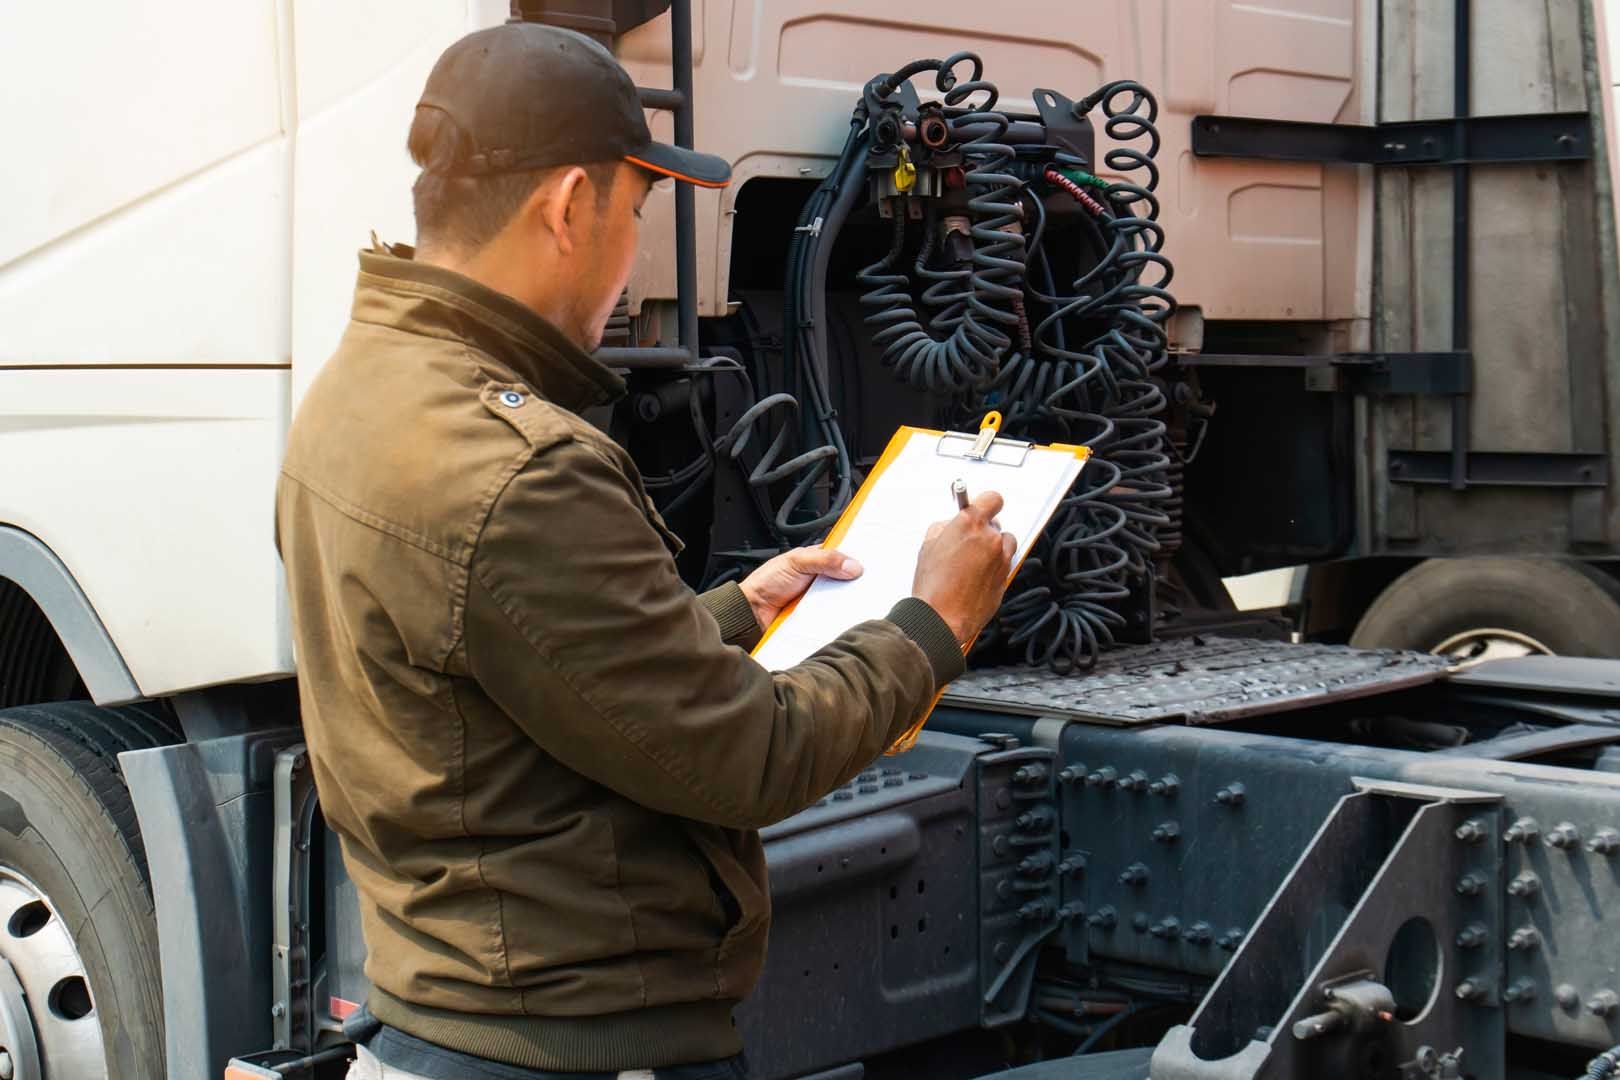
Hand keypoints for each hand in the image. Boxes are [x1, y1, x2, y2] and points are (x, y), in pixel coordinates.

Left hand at [739, 547, 863, 628]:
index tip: (875, 558)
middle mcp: (821, 578)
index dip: (858, 555)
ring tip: (864, 598)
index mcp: (816, 559)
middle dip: (858, 580)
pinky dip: (841, 615)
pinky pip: (836, 615)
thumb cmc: (766, 583)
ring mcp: (821, 598)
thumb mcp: (796, 562)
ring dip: (851, 599)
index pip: (843, 554)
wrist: (752, 612)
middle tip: (873, 581)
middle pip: (848, 578)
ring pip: (844, 598)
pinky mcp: (819, 616)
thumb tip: (853, 566)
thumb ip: (824, 560)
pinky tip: (848, 614)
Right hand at [911, 491, 1016, 644]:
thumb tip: (952, 524)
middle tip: (968, 541)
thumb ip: (945, 528)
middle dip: (984, 530)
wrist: (941, 619)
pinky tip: (976, 577)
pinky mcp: (1006, 578)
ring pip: (1005, 543)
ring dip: (994, 547)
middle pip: (996, 523)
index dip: (986, 503)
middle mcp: (990, 538)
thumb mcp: (928, 546)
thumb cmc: (932, 586)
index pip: (992, 498)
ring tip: (974, 561)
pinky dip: (994, 566)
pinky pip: (1004, 564)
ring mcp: (1001, 559)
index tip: (981, 508)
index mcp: (970, 524)